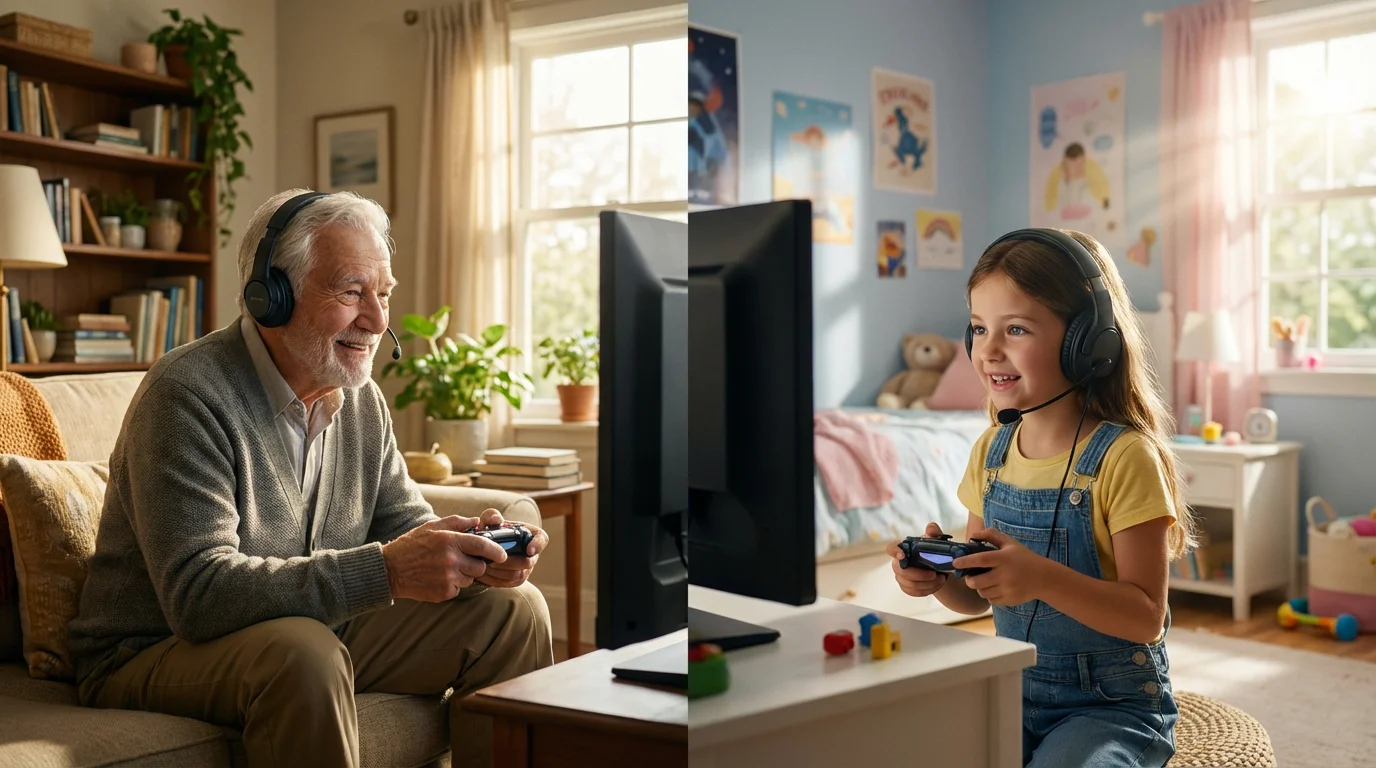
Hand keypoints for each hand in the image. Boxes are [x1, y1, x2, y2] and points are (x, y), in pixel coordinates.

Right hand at [381, 514, 507, 601]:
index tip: (503, 555)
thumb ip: (457, 522)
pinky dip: (452, 585)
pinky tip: (438, 578)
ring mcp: (447, 578)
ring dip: (464, 575)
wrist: (390, 570)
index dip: (497, 551)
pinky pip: (458, 589)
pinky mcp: (443, 592)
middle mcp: (450, 560)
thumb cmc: (411, 546)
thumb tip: (477, 522)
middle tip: (463, 560)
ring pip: (470, 579)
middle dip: (476, 564)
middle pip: (480, 567)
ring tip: (445, 568)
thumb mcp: (432, 527)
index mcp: (449, 541)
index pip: (483, 546)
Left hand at [471, 509, 549, 588]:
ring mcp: (526, 569)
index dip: (538, 545)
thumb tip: (496, 520)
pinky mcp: (516, 580)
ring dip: (500, 572)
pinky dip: (494, 580)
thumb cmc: (493, 529)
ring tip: (484, 566)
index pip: (542, 539)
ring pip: (517, 575)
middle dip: (509, 562)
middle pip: (527, 563)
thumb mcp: (490, 519)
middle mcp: (533, 554)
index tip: (529, 550)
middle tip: (491, 560)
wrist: (488, 546)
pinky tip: (482, 574)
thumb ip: (491, 516)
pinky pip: (508, 583)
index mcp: (532, 535)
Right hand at [887, 522, 948, 597]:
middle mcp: (899, 563)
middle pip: (899, 570)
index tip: (902, 555)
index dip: (894, 551)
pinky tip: (937, 585)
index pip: (891, 548)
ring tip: (941, 579)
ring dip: (926, 584)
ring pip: (908, 584)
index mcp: (904, 549)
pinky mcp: (907, 587)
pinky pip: (913, 592)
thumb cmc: (935, 551)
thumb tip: (931, 527)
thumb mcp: (938, 541)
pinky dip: (927, 590)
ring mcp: (901, 576)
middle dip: (917, 575)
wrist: (941, 569)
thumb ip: (935, 533)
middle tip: (934, 574)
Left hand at [952, 527, 1050, 605]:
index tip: (955, 563)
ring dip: (979, 588)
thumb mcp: (1010, 543)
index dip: (965, 561)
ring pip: (982, 592)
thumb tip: (973, 535)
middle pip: (977, 581)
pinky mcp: (1010, 600)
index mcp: (1003, 558)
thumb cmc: (1024, 558)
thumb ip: (991, 535)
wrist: (1044, 578)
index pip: (980, 560)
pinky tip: (995, 588)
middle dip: (969, 580)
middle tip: (970, 577)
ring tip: (984, 582)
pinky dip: (989, 595)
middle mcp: (1004, 574)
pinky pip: (991, 600)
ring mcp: (1007, 589)